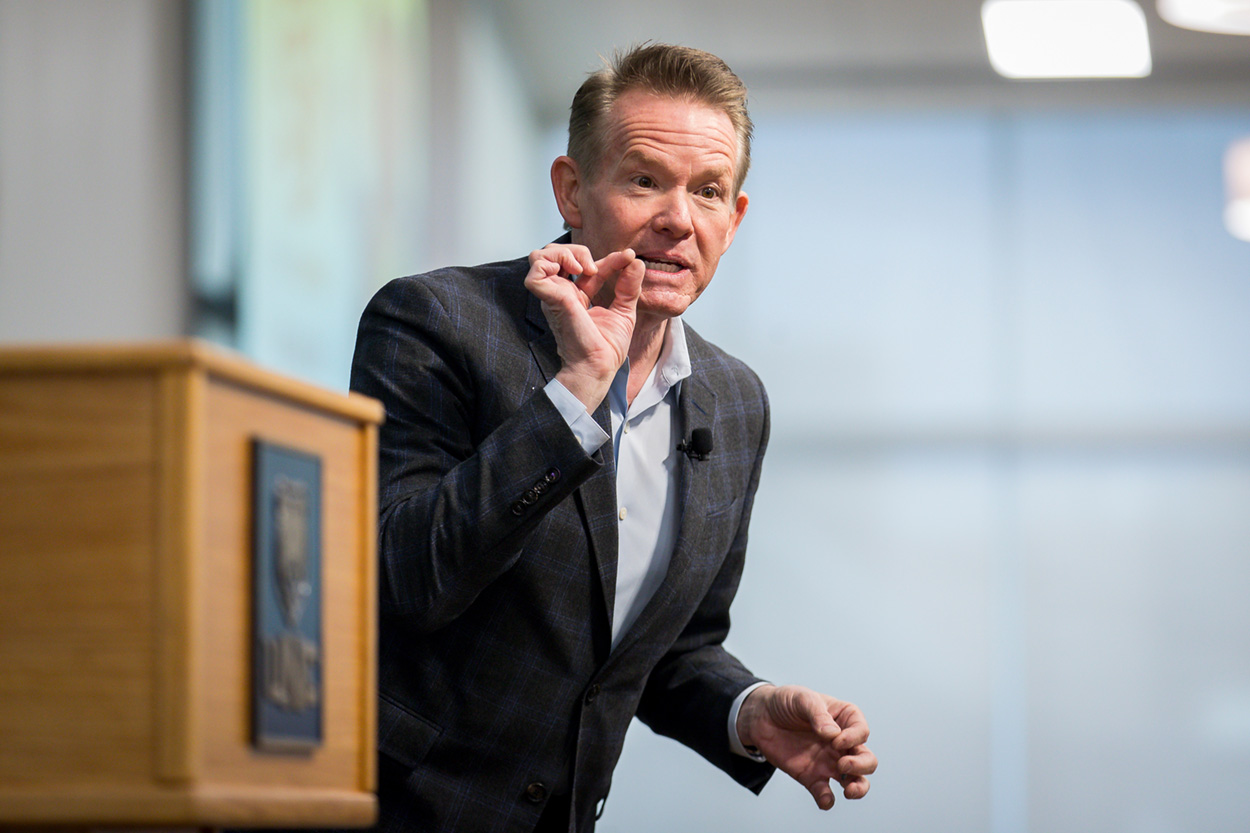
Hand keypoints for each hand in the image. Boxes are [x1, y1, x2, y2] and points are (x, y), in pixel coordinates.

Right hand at [523, 243, 644, 410]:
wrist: (599, 366)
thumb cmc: (607, 348)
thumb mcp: (625, 310)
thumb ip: (629, 286)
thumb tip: (635, 262)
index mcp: (576, 296)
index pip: (586, 266)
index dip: (608, 258)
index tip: (627, 258)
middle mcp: (561, 294)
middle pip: (554, 255)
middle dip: (575, 249)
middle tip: (594, 267)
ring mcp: (554, 296)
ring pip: (539, 257)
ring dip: (562, 252)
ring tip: (582, 267)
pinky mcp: (551, 300)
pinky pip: (535, 272)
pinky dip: (551, 263)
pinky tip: (575, 272)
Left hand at [736, 684, 876, 809]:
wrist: (761, 716)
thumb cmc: (786, 702)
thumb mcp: (802, 698)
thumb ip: (818, 714)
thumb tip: (833, 734)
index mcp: (844, 719)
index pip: (862, 732)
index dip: (854, 739)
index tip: (835, 740)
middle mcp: (841, 743)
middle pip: (866, 759)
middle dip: (862, 765)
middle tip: (842, 764)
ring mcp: (828, 761)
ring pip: (855, 781)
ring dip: (858, 788)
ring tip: (848, 791)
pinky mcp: (812, 776)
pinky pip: (825, 793)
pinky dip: (828, 800)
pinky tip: (824, 800)